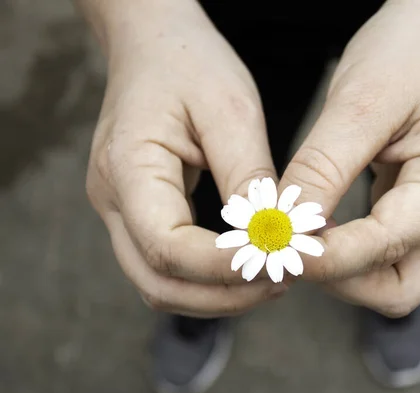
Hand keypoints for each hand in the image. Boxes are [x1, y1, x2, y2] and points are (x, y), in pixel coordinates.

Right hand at [83, 0, 285, 316]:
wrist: (154, 44)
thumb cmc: (191, 65)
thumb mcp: (232, 111)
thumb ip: (248, 177)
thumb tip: (272, 237)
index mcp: (126, 168)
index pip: (168, 247)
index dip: (224, 267)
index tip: (278, 262)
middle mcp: (112, 199)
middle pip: (157, 281)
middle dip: (223, 296)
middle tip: (282, 280)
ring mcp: (120, 210)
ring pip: (160, 283)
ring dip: (217, 294)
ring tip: (272, 276)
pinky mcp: (138, 212)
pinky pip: (167, 264)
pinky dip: (208, 278)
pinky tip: (249, 264)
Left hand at [279, 0, 419, 316]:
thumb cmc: (408, 54)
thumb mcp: (360, 101)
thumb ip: (324, 166)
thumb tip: (285, 225)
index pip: (388, 245)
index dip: (330, 256)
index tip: (276, 245)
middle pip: (400, 289)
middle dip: (341, 280)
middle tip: (289, 250)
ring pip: (390, 279)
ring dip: (341, 272)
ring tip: (296, 237)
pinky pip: (383, 254)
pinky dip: (346, 253)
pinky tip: (315, 226)